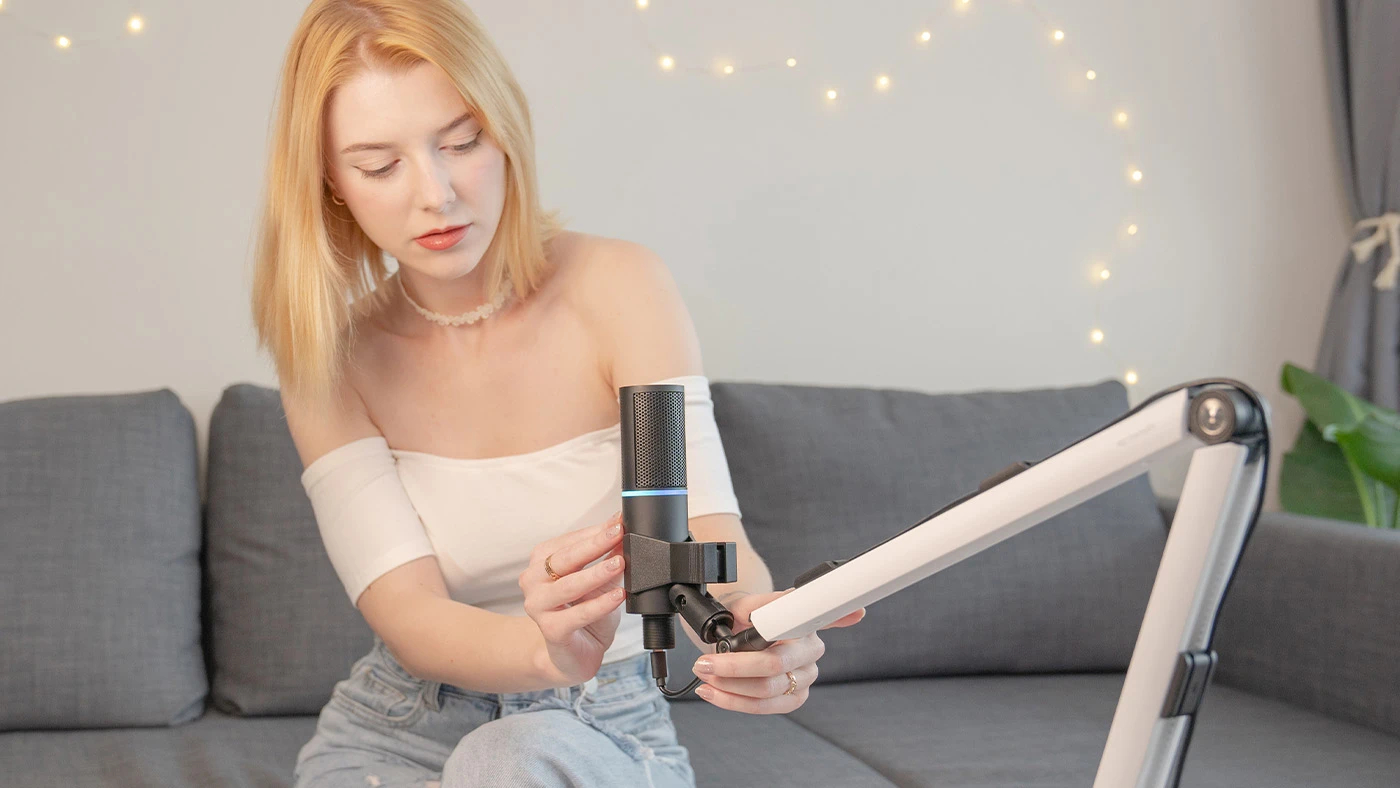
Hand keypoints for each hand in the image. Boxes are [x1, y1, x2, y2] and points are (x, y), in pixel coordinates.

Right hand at [521, 510, 627, 685]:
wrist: (574, 654)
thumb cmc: (583, 612)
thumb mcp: (599, 580)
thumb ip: (609, 556)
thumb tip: (624, 529)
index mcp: (541, 562)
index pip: (570, 540)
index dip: (596, 531)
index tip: (619, 521)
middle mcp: (533, 581)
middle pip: (565, 559)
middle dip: (595, 544)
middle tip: (618, 533)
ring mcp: (538, 606)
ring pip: (568, 586)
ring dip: (596, 573)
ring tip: (620, 563)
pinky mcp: (551, 630)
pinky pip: (577, 614)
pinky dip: (599, 604)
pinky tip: (617, 595)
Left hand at [690, 588, 865, 713]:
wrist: (732, 632)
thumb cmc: (741, 616)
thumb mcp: (744, 603)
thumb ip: (761, 603)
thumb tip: (791, 597)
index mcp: (806, 621)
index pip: (821, 622)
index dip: (840, 617)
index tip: (855, 612)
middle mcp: (811, 649)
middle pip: (775, 666)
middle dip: (734, 667)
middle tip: (704, 663)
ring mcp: (805, 677)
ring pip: (765, 691)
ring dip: (728, 687)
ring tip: (703, 676)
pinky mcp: (793, 698)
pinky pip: (763, 708)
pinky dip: (732, 702)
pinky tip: (713, 692)